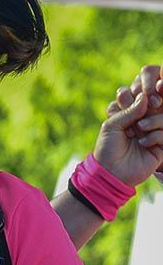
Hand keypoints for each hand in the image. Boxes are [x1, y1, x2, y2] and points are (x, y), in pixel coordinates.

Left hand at [99, 65, 162, 183]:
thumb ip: (128, 110)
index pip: (137, 92)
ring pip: (162, 113)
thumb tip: (144, 96)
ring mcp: (153, 129)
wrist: (112, 173)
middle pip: (154, 99)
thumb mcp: (112, 126)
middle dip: (149, 103)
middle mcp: (142, 117)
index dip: (137, 91)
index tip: (128, 100)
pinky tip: (144, 143)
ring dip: (152, 120)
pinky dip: (154, 136)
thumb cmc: (108, 148)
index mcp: (127, 111)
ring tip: (139, 130)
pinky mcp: (161, 142)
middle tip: (143, 110)